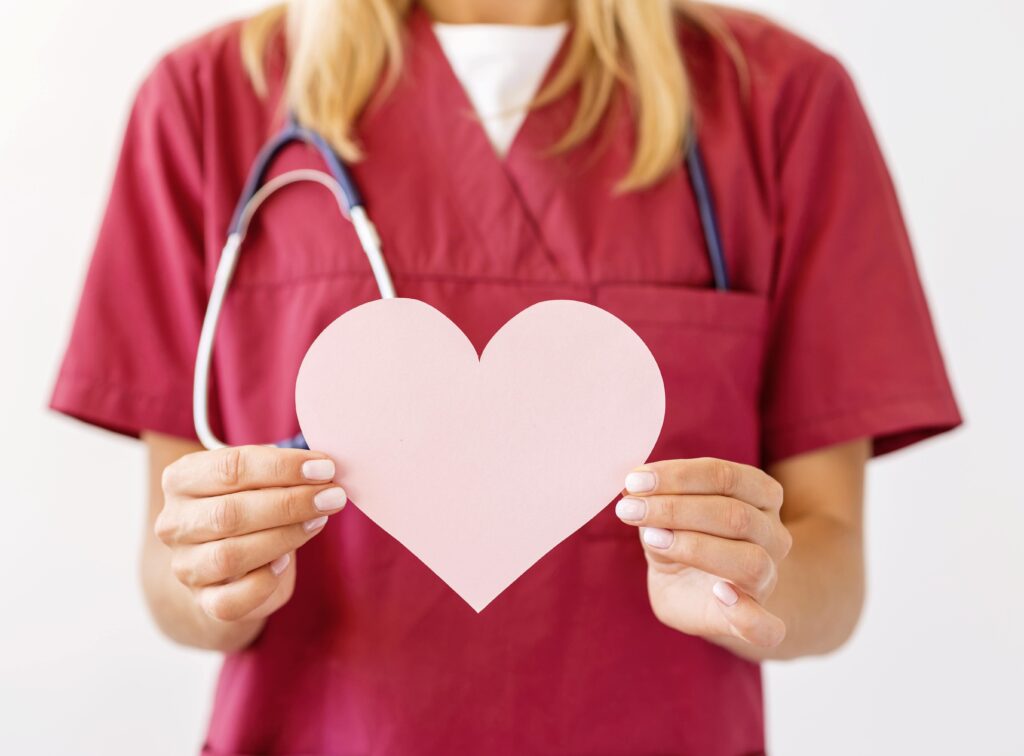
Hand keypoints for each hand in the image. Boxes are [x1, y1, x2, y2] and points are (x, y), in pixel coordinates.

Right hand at [155, 445, 345, 624]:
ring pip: (230, 556)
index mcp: (181, 479)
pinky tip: (286, 563)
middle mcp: (174, 523)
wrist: (227, 559)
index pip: (230, 468)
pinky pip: (230, 601)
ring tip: (319, 521)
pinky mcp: (204, 601)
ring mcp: (185, 565)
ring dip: (284, 537)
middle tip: (332, 496)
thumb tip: (322, 466)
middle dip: (290, 503)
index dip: (282, 467)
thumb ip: (280, 469)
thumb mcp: (256, 477)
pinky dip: (263, 583)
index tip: (324, 467)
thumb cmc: (248, 502)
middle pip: (230, 513)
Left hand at [616, 458, 791, 647]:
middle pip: (735, 516)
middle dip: (675, 509)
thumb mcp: (666, 515)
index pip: (726, 477)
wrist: (690, 591)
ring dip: (694, 547)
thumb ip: (658, 501)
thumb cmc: (680, 540)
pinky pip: (766, 627)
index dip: (679, 476)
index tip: (634, 482)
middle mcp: (773, 534)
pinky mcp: (755, 619)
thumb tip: (634, 488)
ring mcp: (768, 579)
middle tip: (628, 510)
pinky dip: (748, 615)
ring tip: (652, 539)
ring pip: (750, 560)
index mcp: (759, 495)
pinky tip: (721, 595)